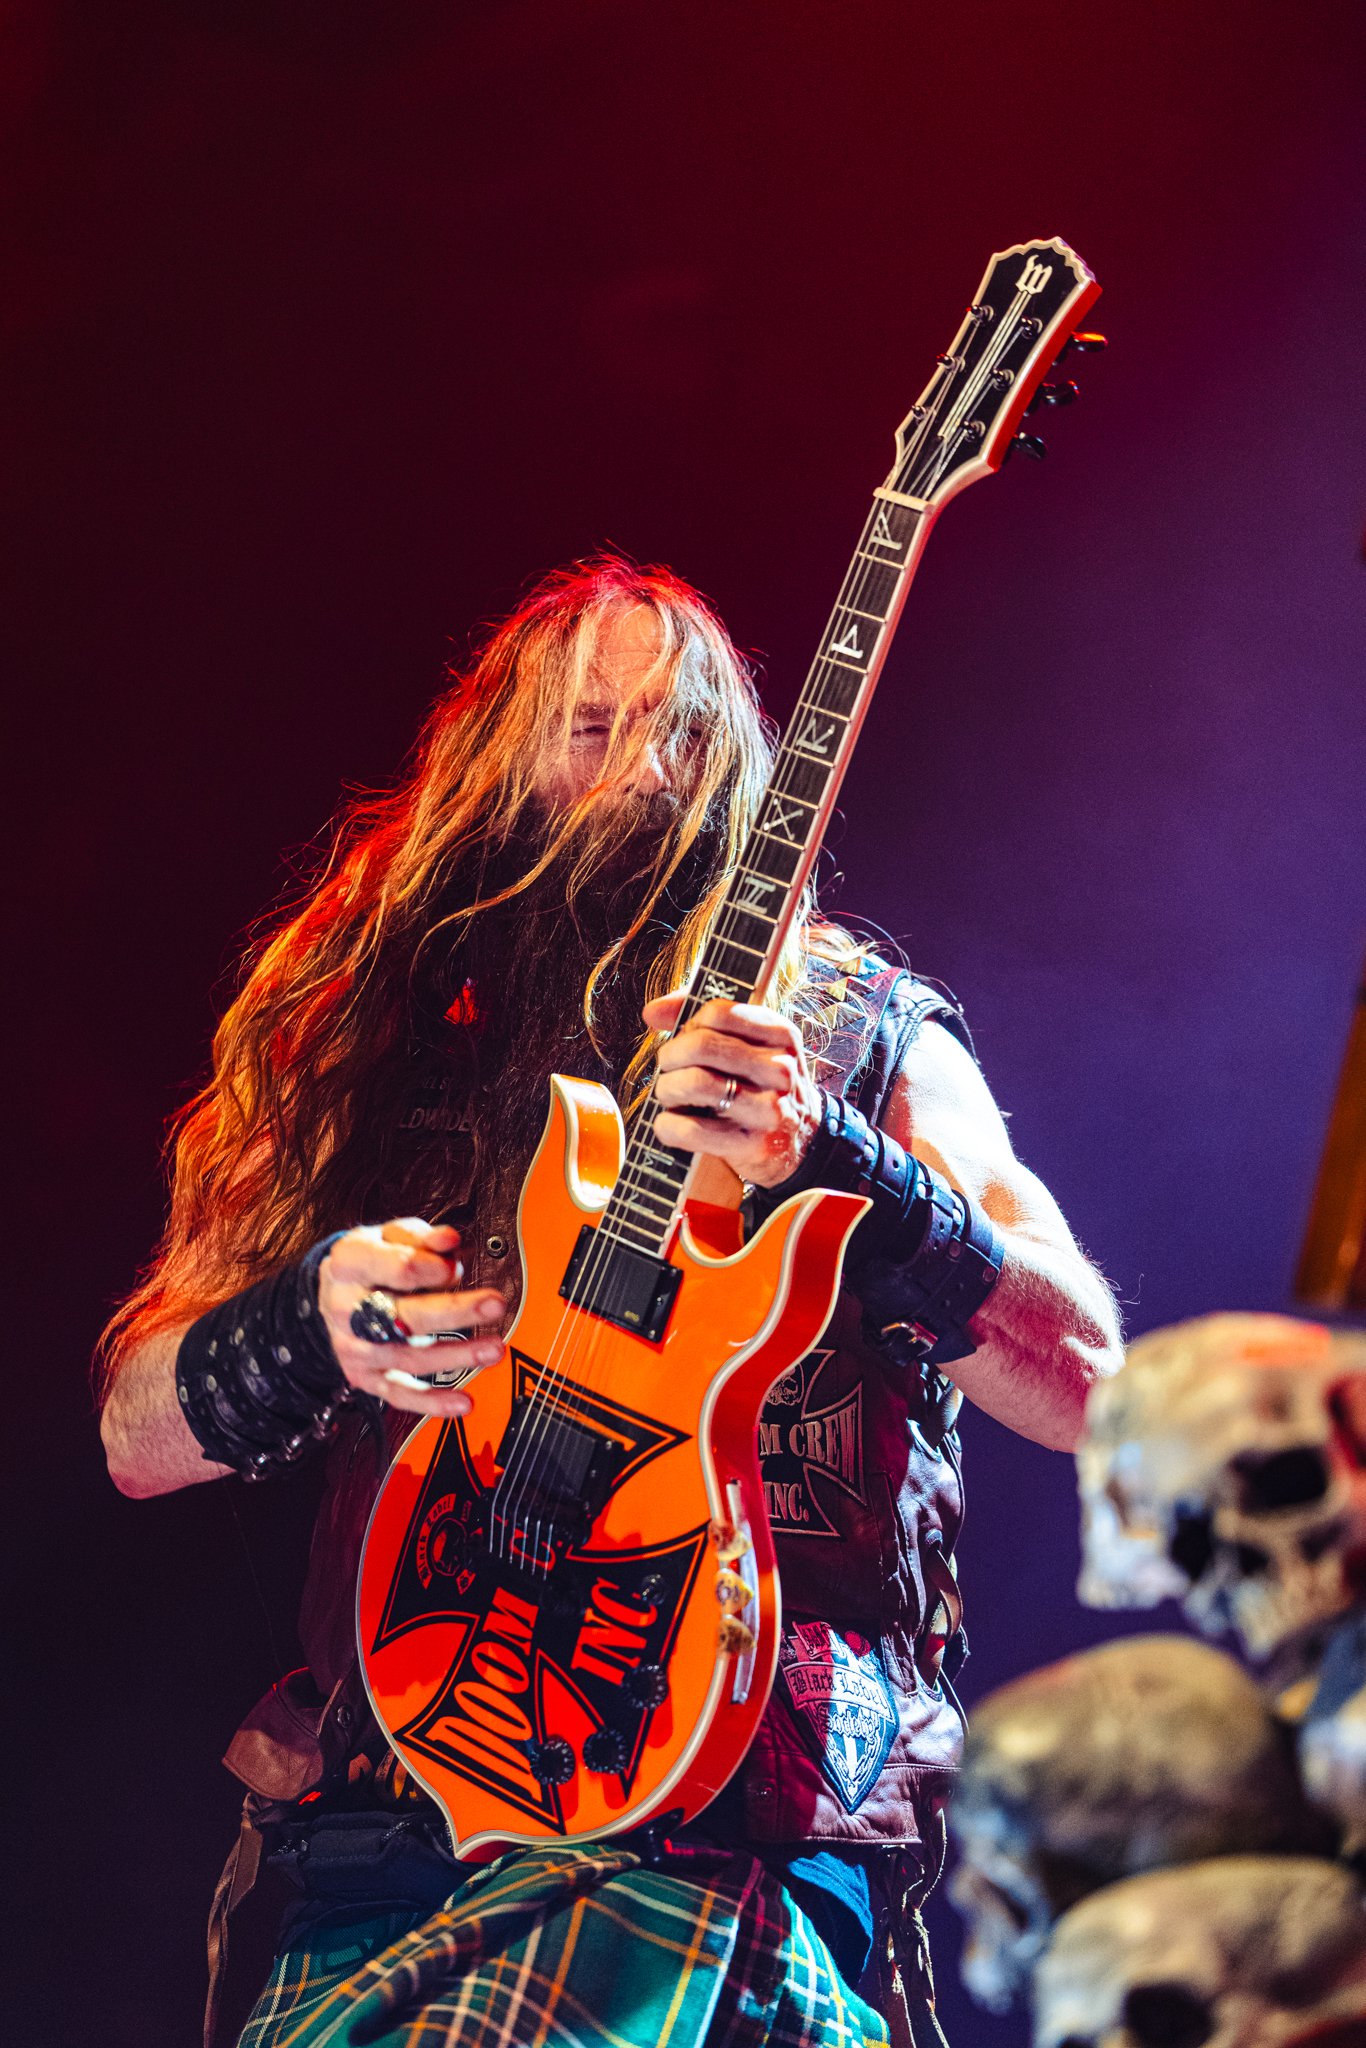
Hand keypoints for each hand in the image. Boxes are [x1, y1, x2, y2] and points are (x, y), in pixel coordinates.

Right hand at [318, 1218, 506, 1416]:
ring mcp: (355, 1346)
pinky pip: (399, 1393)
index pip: (398, 1268)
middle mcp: (346, 1308)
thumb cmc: (370, 1261)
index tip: (454, 1267)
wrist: (330, 1294)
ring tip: (494, 1349)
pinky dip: (432, 1402)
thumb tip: (450, 1241)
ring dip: (456, 1355)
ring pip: (408, 1356)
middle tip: (495, 1304)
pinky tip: (463, 1401)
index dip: (434, 1268)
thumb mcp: (388, 1235)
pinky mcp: (364, 1376)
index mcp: (350, 1264)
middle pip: (405, 1315)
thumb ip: (422, 1238)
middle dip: (455, 1311)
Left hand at [644, 991, 822, 1188]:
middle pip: (702, 1045)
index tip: (686, 1038)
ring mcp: (770, 1109)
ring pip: (695, 1083)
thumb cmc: (762, 1085)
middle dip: (671, 1056)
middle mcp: (780, 1069)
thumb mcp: (751, 1044)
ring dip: (667, 1089)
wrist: (801, 1140)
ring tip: (671, 1094)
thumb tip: (653, 1011)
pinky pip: (691, 1130)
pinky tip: (671, 1124)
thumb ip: (702, 1018)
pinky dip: (668, 1126)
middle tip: (669, 1067)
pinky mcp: (754, 1145)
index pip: (718, 1012)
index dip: (689, 1023)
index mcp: (781, 1035)